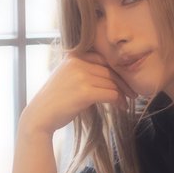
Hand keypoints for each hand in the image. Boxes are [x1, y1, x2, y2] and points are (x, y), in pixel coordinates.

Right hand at [21, 51, 137, 136]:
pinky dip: (119, 101)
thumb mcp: (69, 77)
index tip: (126, 82)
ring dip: (122, 94)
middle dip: (124, 83)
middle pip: (110, 71)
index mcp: (74, 56)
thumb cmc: (56, 100)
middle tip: (133, 94)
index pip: (104, 60)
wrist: (40, 116)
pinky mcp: (85, 92)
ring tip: (127, 103)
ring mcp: (81, 76)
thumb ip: (86, 71)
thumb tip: (113, 76)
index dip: (118, 71)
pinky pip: (111, 94)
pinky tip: (121, 107)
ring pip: (112, 83)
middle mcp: (77, 63)